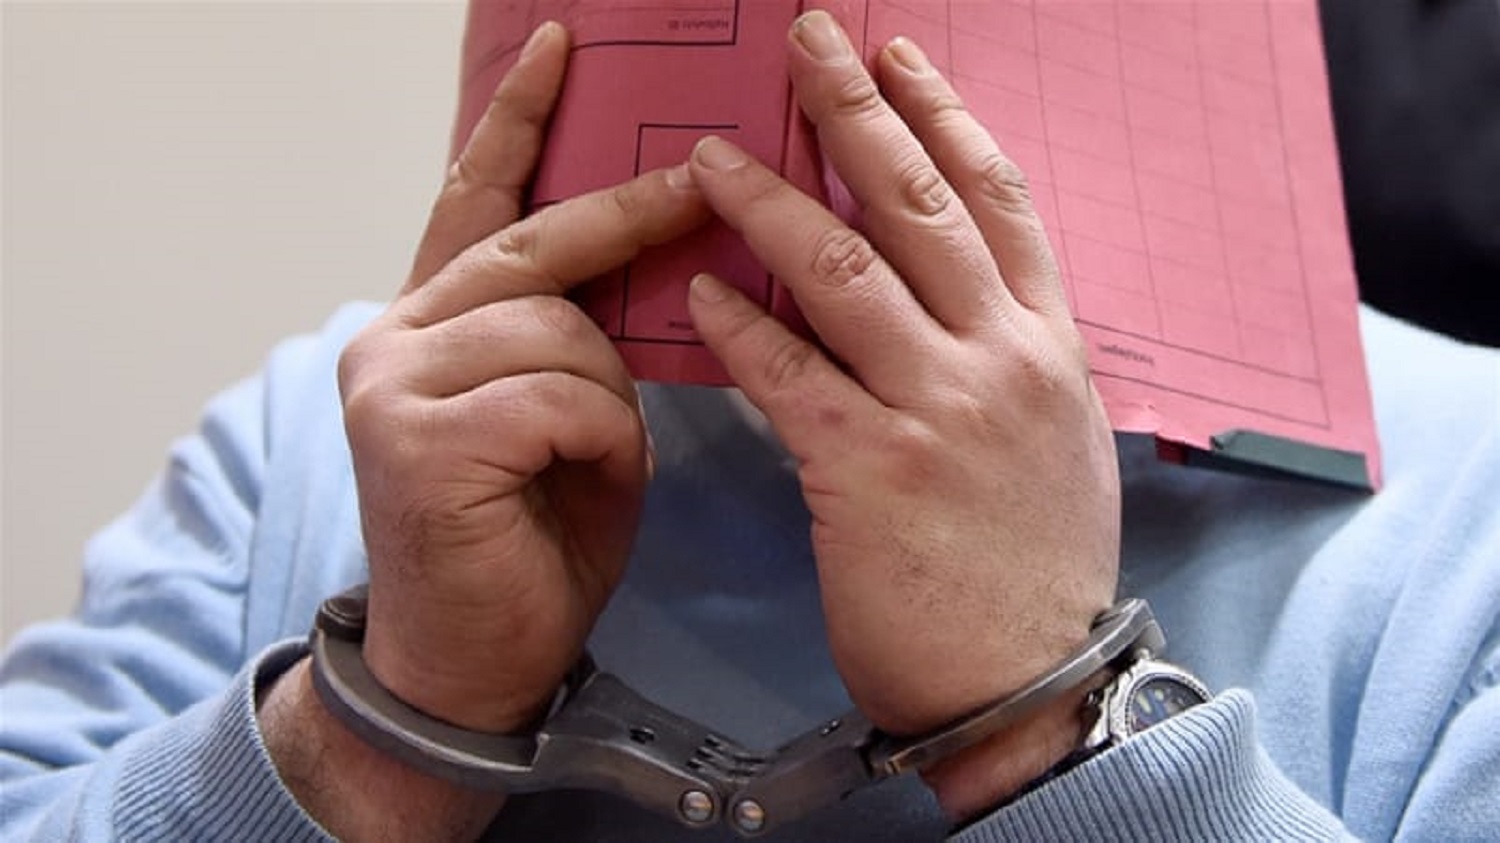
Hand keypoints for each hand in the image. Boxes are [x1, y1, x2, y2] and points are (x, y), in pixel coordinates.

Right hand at [337, 23, 707, 734]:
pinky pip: (559, 392)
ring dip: (609, 394)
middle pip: (537, 246)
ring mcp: (393, 381)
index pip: (480, 199)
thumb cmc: (530, 537)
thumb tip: (654, 256)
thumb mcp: (567, 414)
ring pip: (562, 327)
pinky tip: (573, 481)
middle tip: (703, 183)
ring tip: (594, 458)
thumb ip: (579, 334)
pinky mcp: (413, 434)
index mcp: (435, 323)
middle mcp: (395, 334)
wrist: (473, 663)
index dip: (520, 121)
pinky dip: (598, 437)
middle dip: (630, 217)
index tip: (562, 43)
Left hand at [685, 12, 1119, 815]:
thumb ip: (1013, 361)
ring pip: (844, 273)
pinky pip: (791, 377)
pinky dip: (741, 328)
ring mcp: (940, 410)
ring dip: (771, 203)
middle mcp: (1003, 359)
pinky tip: (702, 292)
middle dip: (859, 110)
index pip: (997, 200)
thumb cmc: (1035, 570)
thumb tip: (967, 302)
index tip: (901, 54)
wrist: (1031, 686)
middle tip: (806, 39)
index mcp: (1049, 345)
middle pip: (919, 205)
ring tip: (711, 156)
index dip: (946, 115)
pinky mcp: (871, 472)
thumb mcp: (1058, 445)